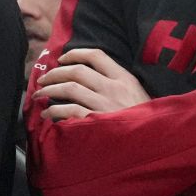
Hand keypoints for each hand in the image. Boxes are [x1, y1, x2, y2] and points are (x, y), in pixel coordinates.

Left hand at [35, 48, 149, 120]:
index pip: (97, 56)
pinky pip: (67, 111)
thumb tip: (92, 79)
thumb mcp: (140, 95)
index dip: (75, 54)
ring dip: (49, 90)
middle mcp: (114, 88)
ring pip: (69, 89)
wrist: (155, 141)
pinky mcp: (96, 122)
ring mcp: (104, 105)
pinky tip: (47, 113)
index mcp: (125, 79)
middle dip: (55, 73)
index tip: (62, 59)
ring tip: (40, 95)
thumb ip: (120, 85)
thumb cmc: (146, 121)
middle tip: (43, 80)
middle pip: (77, 71)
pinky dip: (53, 110)